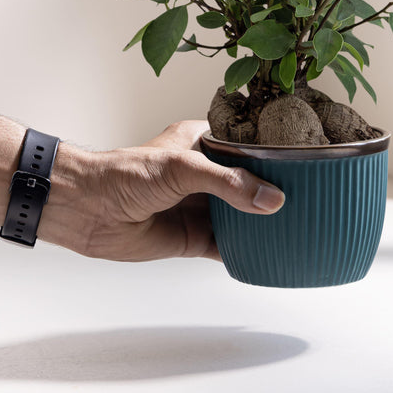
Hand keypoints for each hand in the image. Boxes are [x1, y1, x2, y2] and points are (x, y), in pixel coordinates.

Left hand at [60, 121, 284, 261]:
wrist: (87, 210)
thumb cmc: (124, 173)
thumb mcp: (182, 167)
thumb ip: (228, 182)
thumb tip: (270, 199)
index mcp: (202, 142)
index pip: (246, 145)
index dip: (271, 153)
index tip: (301, 159)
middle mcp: (204, 173)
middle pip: (248, 182)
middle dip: (272, 190)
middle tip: (306, 195)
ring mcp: (199, 205)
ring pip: (241, 214)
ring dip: (261, 221)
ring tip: (296, 223)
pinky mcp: (191, 236)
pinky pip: (226, 245)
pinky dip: (245, 249)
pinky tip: (266, 250)